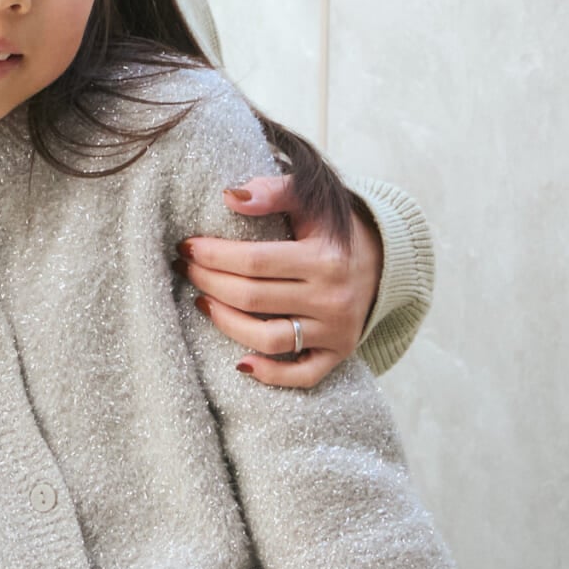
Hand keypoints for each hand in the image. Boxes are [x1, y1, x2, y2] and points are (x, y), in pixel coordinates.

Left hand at [182, 174, 381, 388]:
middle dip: (209, 282)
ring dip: (225, 323)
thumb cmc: (332, 229)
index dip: (213, 254)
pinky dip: (269, 374)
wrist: (382, 262)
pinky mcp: (338, 354)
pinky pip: (301, 376)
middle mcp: (333, 298)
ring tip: (201, 301)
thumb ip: (272, 191)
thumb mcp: (310, 201)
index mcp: (325, 258)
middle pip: (253, 298)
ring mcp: (336, 331)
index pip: (254, 261)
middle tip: (186, 269)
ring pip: (268, 339)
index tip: (186, 246)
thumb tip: (229, 196)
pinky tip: (240, 363)